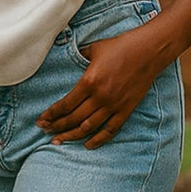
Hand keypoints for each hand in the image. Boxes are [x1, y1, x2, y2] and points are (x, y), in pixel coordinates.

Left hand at [36, 28, 160, 149]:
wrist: (149, 51)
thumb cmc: (121, 46)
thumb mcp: (94, 48)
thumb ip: (78, 57)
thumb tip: (68, 60)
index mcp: (89, 81)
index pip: (65, 104)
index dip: (51, 114)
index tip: (41, 120)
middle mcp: (100, 97)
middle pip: (73, 118)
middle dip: (56, 127)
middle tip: (45, 131)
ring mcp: (113, 105)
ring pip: (88, 127)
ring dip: (71, 136)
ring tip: (58, 141)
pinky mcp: (126, 110)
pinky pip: (110, 130)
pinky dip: (98, 140)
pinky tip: (87, 145)